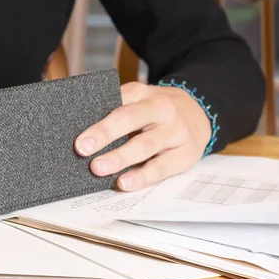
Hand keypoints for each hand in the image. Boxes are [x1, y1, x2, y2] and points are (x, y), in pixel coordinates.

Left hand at [74, 82, 211, 190]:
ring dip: (120, 158)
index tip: (79, 137)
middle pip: (132, 119)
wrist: (199, 115)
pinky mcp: (185, 155)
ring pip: (146, 145)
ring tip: (99, 168)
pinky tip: (124, 183)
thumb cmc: (155, 112)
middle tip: (82, 149)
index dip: (99, 119)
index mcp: (145, 95)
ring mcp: (176, 132)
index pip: (120, 102)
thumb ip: (116, 110)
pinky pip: (161, 167)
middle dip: (106, 134)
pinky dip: (142, 176)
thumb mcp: (139, 101)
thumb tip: (80, 129)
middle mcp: (163, 110)